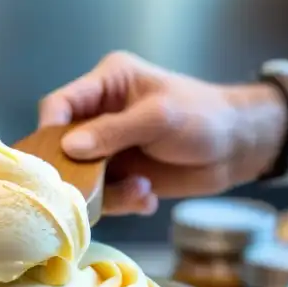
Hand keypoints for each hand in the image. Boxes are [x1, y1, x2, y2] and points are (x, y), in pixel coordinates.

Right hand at [38, 52, 286, 215]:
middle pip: (62, 146)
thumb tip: (69, 148)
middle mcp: (100, 115)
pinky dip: (123, 201)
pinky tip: (147, 198)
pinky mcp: (122, 175)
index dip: (50, 128)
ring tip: (141, 191)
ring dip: (108, 192)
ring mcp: (109, 148)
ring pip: (82, 176)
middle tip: (94, 188)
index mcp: (106, 85)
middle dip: (78, 171)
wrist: (237, 148)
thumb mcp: (159, 118)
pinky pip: (104, 196)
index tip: (55, 157)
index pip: (60, 103)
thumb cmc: (204, 117)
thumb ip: (113, 131)